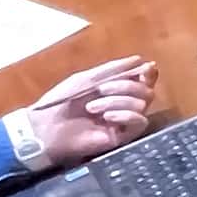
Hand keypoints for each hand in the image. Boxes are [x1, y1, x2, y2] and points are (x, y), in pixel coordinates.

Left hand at [13, 57, 159, 170]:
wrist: (48, 127)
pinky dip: (125, 115)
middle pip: (146, 90)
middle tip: (102, 89)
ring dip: (117, 101)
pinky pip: (140, 121)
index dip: (148, 73)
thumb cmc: (62, 101)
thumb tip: (139, 60)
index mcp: (117, 88)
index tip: (144, 69)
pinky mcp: (123, 136)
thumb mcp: (86, 78)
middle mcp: (124, 103)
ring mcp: (124, 120)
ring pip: (142, 104)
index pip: (144, 79)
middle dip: (126, 85)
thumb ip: (113, 69)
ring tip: (92, 107)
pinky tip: (107, 117)